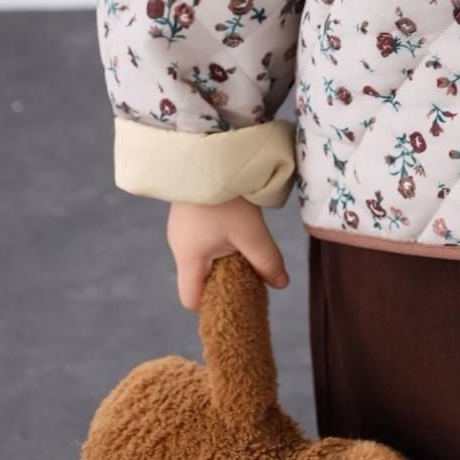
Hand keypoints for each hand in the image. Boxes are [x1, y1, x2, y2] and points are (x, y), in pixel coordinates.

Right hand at [166, 198, 290, 309]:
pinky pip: (201, 237)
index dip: (212, 305)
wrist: (207, 153)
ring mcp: (181, 228)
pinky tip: (235, 224)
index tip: (236, 298)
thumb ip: (266, 261)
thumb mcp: (251, 233)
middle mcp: (178, 246)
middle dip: (223, 280)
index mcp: (188, 259)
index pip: (191, 299)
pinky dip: (217, 239)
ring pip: (202, 256)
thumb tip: (281, 284)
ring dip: (223, 256)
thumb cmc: (225, 198)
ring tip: (245, 243)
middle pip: (199, 278)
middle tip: (248, 272)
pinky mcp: (187, 212)